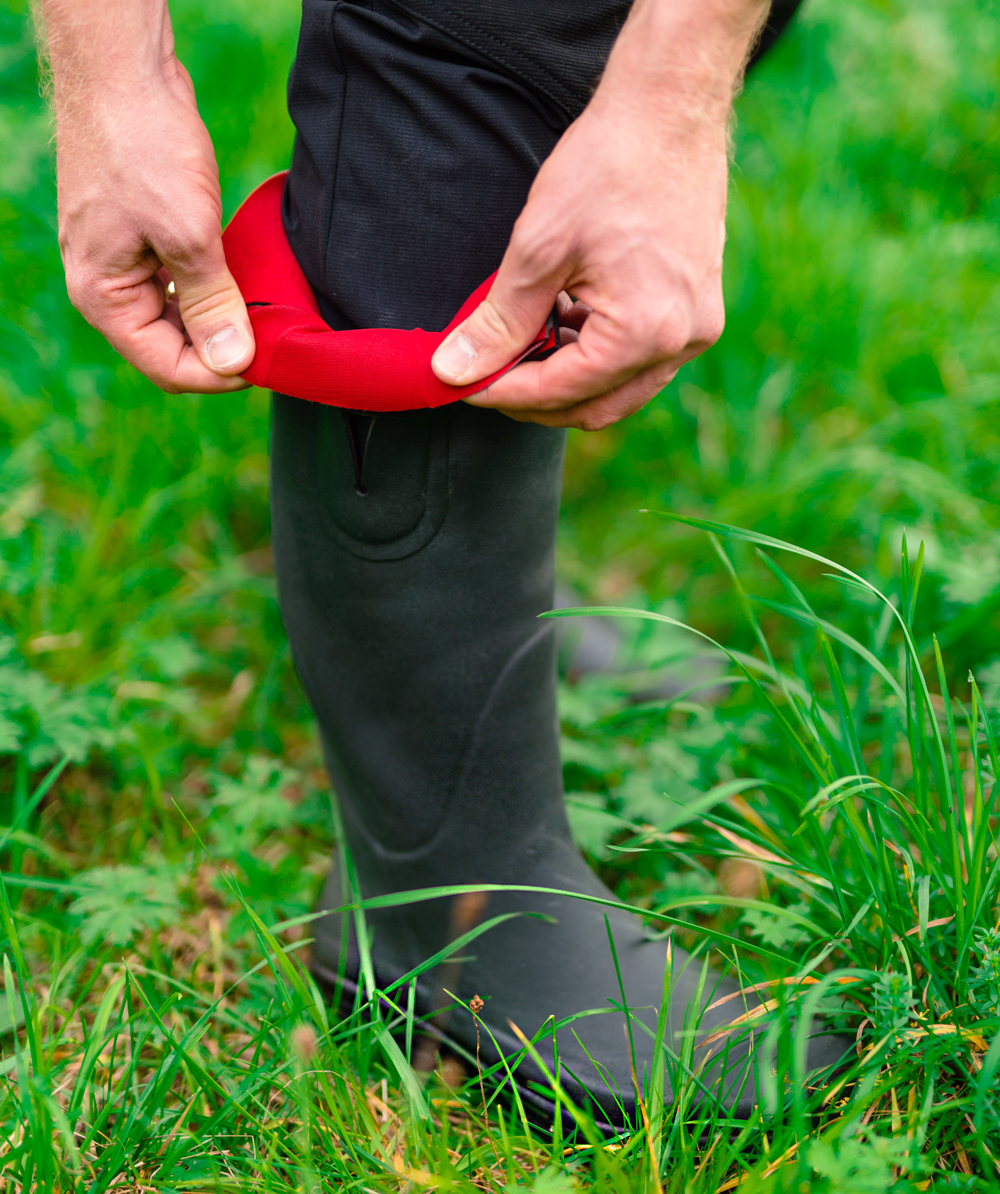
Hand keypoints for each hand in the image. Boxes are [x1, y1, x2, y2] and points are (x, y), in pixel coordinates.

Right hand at [42, 0, 253, 393]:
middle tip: (273, 336)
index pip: (167, 367)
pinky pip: (182, 287)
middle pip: (173, 349)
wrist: (125, 73)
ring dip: (221, 319)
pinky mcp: (145, 242)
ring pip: (181, 320)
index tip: (266, 360)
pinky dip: (214, 290)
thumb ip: (211, 304)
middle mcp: (108, 290)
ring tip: (263, 308)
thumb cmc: (144, 146)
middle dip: (222, 348)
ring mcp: (125, 265)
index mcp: (104, 298)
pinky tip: (244, 281)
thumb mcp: (188, 234)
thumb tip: (233, 362)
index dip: (220, 373)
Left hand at [430, 0, 766, 430]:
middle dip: (536, 399)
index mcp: (645, 333)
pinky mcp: (697, 310)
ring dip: (567, 377)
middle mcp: (680, 342)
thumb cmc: (608, 167)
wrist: (670, 109)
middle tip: (488, 375)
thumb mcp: (538, 249)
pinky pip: (641, 359)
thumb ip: (497, 322)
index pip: (561, 392)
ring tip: (523, 341)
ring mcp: (695, 329)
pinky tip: (561, 320)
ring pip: (619, 388)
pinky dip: (597, 353)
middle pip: (596, 407)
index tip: (464, 382)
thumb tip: (452, 370)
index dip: (504, 392)